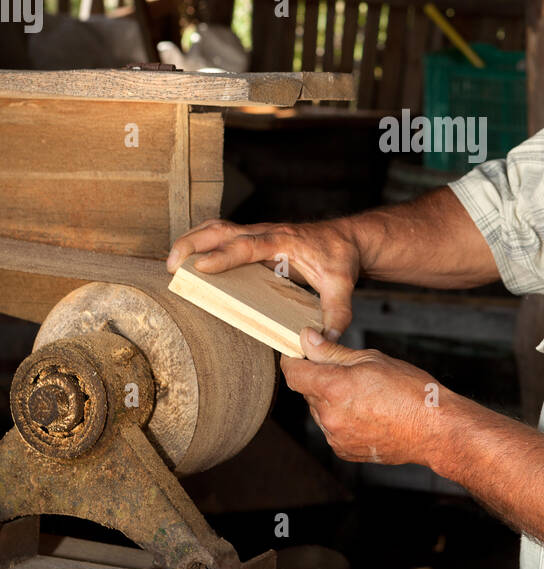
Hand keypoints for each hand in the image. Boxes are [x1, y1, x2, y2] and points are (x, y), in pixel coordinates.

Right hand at [166, 218, 359, 338]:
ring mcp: (258, 234)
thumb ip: (336, 314)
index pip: (249, 246)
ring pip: (217, 228)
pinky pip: (221, 235)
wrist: (346, 239)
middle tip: (172, 266)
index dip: (224, 256)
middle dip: (194, 244)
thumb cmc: (341, 258)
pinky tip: (186, 257)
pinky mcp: (253, 239)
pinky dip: (200, 241)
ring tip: (171, 263)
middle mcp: (267, 233)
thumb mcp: (342, 286)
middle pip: (223, 230)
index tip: (200, 267)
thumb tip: (322, 340)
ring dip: (191, 240)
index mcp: (285, 241)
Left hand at [281, 329, 445, 465]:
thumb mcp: (371, 359)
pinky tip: (367, 413)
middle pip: (308, 391)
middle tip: (349, 372)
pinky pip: (332, 429)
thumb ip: (332, 352)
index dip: (293, 359)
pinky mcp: (344, 450)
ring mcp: (335, 436)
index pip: (293, 372)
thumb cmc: (410, 390)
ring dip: (331, 400)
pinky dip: (341, 418)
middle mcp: (329, 416)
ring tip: (365, 395)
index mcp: (333, 388)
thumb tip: (307, 339)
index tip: (299, 352)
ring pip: (320, 411)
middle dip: (320, 378)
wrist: (434, 429)